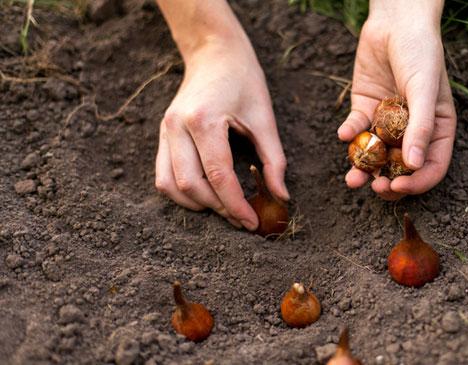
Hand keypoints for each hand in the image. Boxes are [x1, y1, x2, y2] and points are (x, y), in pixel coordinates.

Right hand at [155, 28, 287, 230]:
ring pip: (169, 185)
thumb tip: (282, 197)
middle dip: (218, 208)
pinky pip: (163, 175)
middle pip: (190, 185)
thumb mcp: (265, 118)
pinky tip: (207, 196)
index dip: (236, 204)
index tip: (252, 223)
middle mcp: (177, 126)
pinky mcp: (162, 135)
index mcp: (204, 120)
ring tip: (225, 209)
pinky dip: (183, 193)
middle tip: (242, 219)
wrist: (214, 53)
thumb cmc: (244, 81)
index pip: (218, 175)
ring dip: (197, 204)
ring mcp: (165, 131)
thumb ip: (274, 160)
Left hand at [337, 0, 456, 200]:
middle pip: (401, 168)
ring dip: (363, 169)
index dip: (417, 183)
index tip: (398, 187)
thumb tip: (414, 166)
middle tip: (374, 187)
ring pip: (375, 155)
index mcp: (437, 130)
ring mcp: (387, 122)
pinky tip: (344, 133)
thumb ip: (421, 127)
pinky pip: (357, 129)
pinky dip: (350, 134)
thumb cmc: (421, 53)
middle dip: (387, 182)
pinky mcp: (365, 109)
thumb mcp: (425, 89)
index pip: (431, 167)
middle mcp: (412, 130)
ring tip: (352, 178)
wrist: (395, 21)